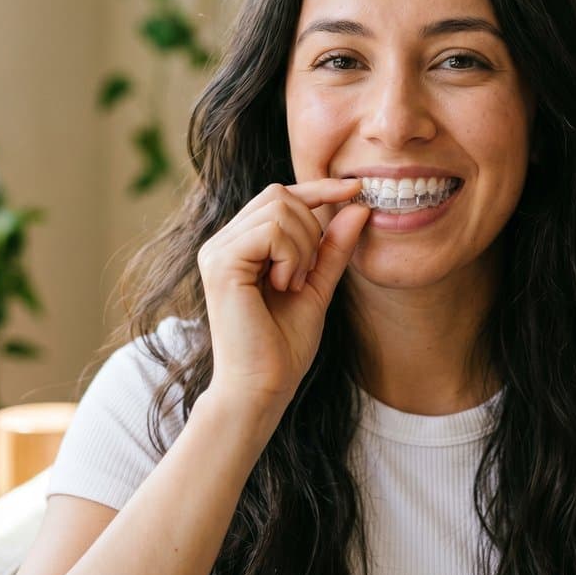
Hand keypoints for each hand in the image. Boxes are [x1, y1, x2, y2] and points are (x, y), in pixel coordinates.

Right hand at [196, 178, 369, 407]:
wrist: (262, 387)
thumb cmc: (284, 346)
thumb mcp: (318, 286)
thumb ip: (333, 248)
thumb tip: (358, 206)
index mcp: (240, 244)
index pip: (280, 196)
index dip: (320, 187)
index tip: (358, 187)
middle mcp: (222, 241)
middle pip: (280, 194)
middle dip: (310, 229)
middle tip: (302, 277)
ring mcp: (217, 250)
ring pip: (279, 207)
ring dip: (301, 247)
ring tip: (291, 285)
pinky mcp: (220, 262)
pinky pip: (270, 229)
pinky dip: (290, 255)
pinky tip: (283, 285)